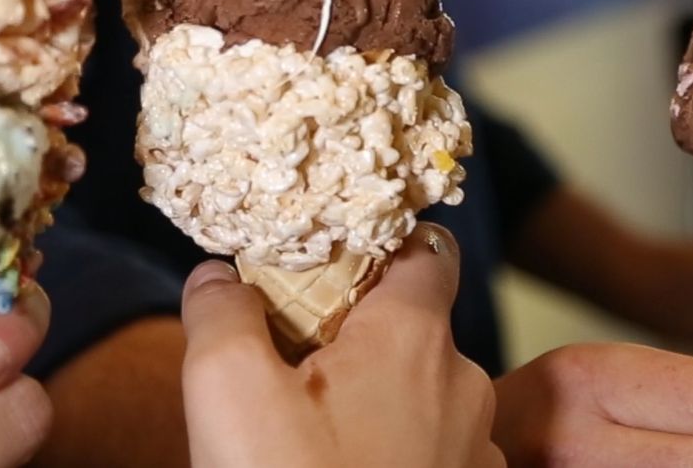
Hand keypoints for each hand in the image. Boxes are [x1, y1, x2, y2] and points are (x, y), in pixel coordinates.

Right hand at [180, 223, 503, 467]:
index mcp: (416, 338)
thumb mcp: (226, 391)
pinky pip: (431, 454)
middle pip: (415, 328)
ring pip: (424, 397)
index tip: (326, 264)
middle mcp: (465, 387)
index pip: (427, 249)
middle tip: (289, 362)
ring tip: (307, 435)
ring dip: (375, 402)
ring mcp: (476, 454)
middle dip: (356, 337)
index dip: (379, 246)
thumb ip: (221, 314)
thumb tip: (216, 276)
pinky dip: (392, 453)